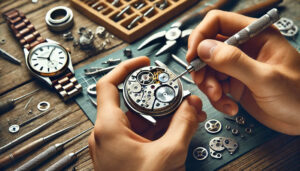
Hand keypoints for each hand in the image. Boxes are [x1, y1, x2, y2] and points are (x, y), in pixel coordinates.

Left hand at [88, 57, 205, 170]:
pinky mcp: (122, 152)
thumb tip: (192, 104)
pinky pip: (139, 132)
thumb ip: (184, 124)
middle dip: (155, 97)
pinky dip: (156, 128)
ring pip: (137, 118)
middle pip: (130, 101)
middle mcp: (106, 133)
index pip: (110, 84)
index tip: (144, 62)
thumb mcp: (169, 154)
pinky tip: (174, 129)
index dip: (127, 67)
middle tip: (174, 94)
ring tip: (181, 113)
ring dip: (159, 114)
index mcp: (108, 128)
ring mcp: (114, 144)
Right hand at [186, 10, 299, 134]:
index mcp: (255, 36)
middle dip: (202, 67)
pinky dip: (216, 98)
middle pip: (208, 48)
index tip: (194, 55)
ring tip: (220, 98)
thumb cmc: (299, 96)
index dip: (201, 36)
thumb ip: (234, 61)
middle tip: (204, 82)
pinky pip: (215, 86)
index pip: (218, 22)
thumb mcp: (266, 78)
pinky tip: (229, 106)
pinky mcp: (235, 83)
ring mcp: (238, 67)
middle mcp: (244, 48)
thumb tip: (204, 48)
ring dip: (209, 86)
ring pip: (208, 69)